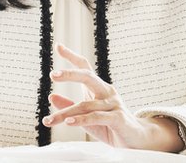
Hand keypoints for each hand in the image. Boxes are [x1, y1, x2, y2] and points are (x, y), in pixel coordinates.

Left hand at [42, 44, 183, 151]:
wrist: (136, 140)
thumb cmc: (110, 126)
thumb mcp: (86, 116)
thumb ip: (69, 107)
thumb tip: (51, 96)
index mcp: (98, 88)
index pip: (85, 68)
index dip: (72, 56)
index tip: (58, 46)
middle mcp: (106, 92)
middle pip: (88, 77)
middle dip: (70, 74)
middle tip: (53, 74)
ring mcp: (114, 104)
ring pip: (86, 105)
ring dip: (66, 114)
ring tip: (49, 120)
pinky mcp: (119, 118)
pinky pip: (97, 117)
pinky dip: (82, 120)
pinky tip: (69, 122)